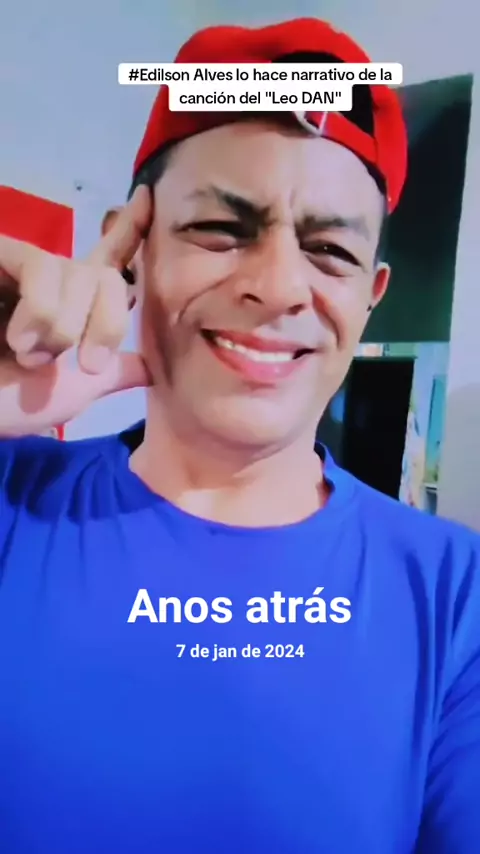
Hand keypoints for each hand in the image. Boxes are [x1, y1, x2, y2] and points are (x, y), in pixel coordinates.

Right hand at [0, 185, 151, 436]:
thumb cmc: (7, 403)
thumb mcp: (73, 392)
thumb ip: (113, 373)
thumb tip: (151, 367)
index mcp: (74, 305)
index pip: (109, 257)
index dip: (129, 227)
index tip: (148, 197)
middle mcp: (50, 280)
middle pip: (106, 275)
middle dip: (105, 325)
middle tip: (82, 364)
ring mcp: (20, 268)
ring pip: (78, 273)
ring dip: (63, 326)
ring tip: (29, 356)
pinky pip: (41, 267)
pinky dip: (42, 310)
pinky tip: (17, 339)